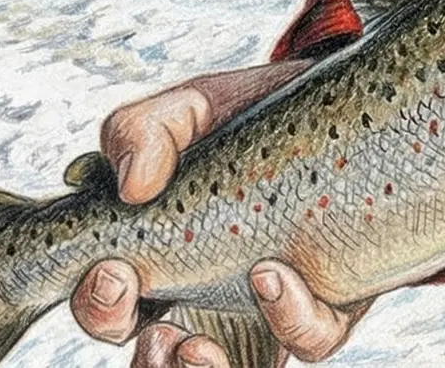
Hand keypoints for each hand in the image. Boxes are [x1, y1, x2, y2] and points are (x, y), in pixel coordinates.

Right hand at [68, 60, 373, 366]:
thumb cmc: (251, 117)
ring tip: (194, 345)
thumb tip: (134, 186)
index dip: (98, 303)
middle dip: (148, 360)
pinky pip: (311, 341)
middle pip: (160, 356)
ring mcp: (268, 304)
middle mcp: (210, 291)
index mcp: (160, 253)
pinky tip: (273, 274)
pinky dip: (288, 321)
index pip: (112, 302)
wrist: (346, 103)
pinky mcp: (329, 300)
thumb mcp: (189, 109)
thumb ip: (143, 130)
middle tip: (153, 328)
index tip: (113, 271)